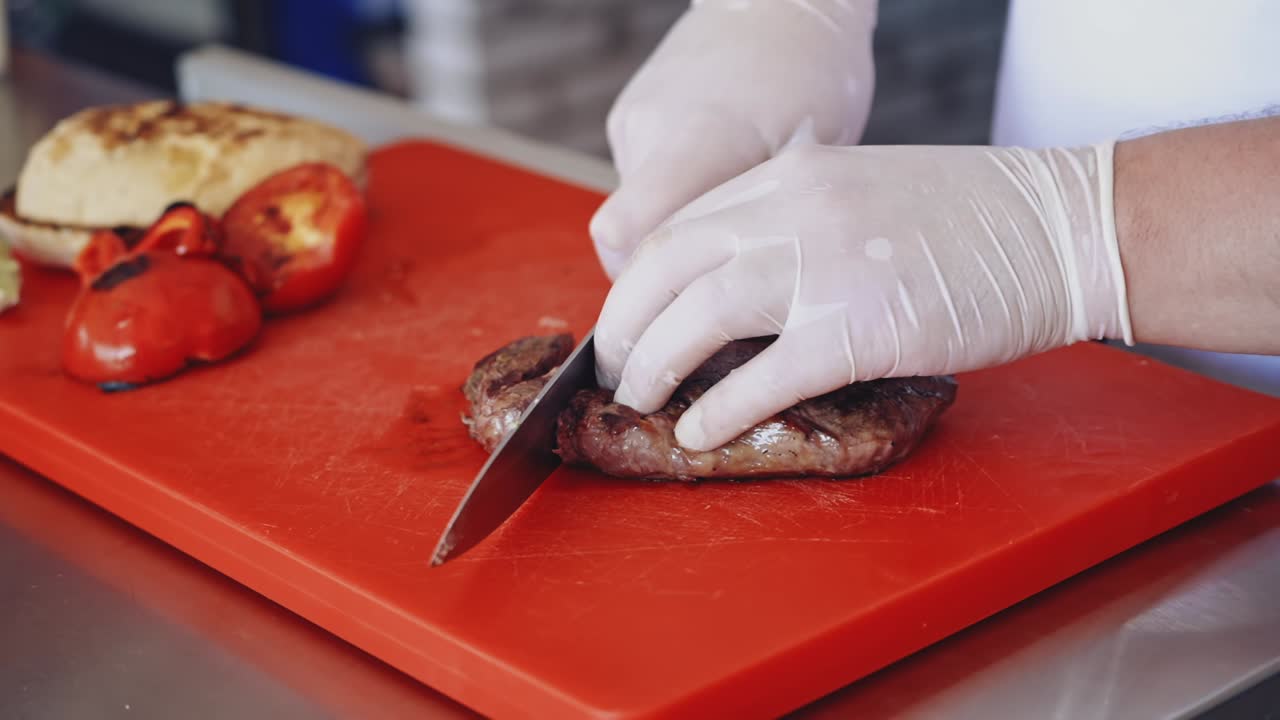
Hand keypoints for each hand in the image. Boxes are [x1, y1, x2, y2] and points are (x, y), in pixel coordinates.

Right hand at [589, 0, 877, 277]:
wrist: (781, 1)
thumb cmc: (814, 75)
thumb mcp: (809, 159)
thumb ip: (764, 225)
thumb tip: (745, 301)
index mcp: (699, 140)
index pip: (625, 237)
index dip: (639, 288)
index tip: (674, 309)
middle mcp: (652, 130)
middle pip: (628, 238)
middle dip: (663, 272)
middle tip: (715, 275)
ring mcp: (634, 120)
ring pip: (636, 212)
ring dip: (673, 230)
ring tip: (726, 214)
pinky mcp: (628, 114)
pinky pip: (641, 179)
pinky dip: (671, 195)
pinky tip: (713, 179)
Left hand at [594, 143, 1133, 450]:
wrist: (1067, 226)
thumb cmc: (978, 217)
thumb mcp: (866, 186)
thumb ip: (799, 214)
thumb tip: (745, 268)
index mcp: (795, 172)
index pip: (682, 223)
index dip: (641, 278)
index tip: (630, 317)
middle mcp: (795, 209)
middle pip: (667, 264)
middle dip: (625, 323)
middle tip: (615, 367)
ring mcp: (825, 266)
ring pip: (699, 315)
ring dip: (655, 364)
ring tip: (638, 400)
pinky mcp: (860, 328)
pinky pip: (764, 377)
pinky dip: (719, 410)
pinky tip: (698, 432)